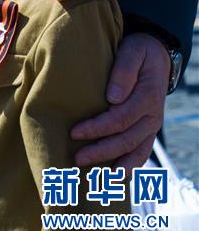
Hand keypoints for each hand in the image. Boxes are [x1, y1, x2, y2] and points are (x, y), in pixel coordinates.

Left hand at [71, 33, 169, 173]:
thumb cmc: (138, 52)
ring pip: (135, 153)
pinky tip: (113, 179)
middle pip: (126, 140)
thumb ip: (123, 71)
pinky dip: (128, 168)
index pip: (120, 118)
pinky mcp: (147, 131)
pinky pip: (141, 154)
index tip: (74, 132)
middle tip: (76, 160)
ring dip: (113, 167)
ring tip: (91, 179)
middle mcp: (152, 117)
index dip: (97, 128)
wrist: (157, 56)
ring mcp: (151, 127)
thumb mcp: (132, 51)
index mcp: (147, 97)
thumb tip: (113, 97)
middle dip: (100, 152)